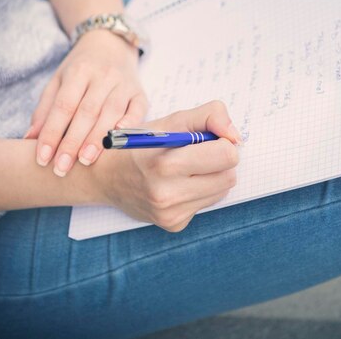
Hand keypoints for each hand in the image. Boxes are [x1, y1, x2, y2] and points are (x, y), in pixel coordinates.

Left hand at [26, 31, 147, 176]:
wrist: (111, 44)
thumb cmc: (80, 69)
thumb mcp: (58, 81)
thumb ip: (45, 110)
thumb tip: (30, 139)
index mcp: (78, 72)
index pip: (63, 106)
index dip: (52, 133)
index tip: (42, 158)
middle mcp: (102, 76)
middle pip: (86, 112)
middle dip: (73, 142)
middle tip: (62, 167)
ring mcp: (123, 84)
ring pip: (110, 113)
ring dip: (98, 139)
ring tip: (85, 161)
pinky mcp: (139, 92)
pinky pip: (137, 110)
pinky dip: (129, 125)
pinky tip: (119, 141)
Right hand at [93, 101, 241, 231]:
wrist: (104, 177)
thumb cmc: (140, 144)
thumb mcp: (170, 121)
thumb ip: (209, 116)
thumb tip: (236, 136)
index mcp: (165, 164)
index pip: (226, 155)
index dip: (222, 142)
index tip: (208, 138)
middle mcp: (167, 194)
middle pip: (229, 176)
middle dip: (219, 161)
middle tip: (197, 153)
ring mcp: (171, 213)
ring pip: (222, 191)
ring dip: (211, 177)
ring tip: (184, 169)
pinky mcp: (174, 224)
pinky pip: (207, 203)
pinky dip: (198, 191)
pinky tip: (177, 184)